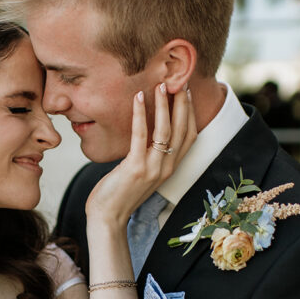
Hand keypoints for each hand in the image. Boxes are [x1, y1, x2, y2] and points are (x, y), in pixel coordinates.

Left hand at [85, 84, 195, 226]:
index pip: (190, 135)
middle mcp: (166, 167)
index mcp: (170, 168)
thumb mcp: (141, 172)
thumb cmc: (120, 193)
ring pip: (166, 130)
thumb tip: (146, 133)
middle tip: (178, 81)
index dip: (191, 112)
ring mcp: (153, 168)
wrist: (108, 217)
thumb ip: (148, 155)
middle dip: (182, 103)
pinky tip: (137, 98)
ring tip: (161, 85)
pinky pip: (140, 136)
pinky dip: (141, 115)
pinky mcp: (135, 167)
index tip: (187, 92)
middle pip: (183, 129)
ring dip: (164, 105)